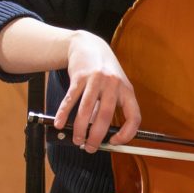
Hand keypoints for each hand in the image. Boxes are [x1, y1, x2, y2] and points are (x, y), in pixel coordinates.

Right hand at [55, 30, 140, 151]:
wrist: (89, 45)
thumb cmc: (104, 71)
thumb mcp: (115, 87)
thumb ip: (110, 107)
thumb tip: (100, 133)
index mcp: (126, 90)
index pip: (133, 116)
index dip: (127, 133)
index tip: (115, 142)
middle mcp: (113, 84)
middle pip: (105, 116)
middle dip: (96, 136)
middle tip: (90, 147)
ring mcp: (96, 79)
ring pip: (86, 110)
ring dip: (80, 128)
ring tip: (77, 139)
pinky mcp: (79, 77)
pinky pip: (71, 99)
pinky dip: (64, 113)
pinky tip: (60, 123)